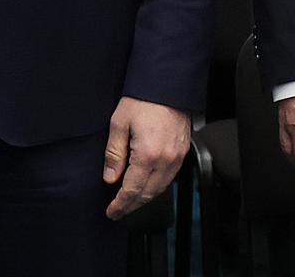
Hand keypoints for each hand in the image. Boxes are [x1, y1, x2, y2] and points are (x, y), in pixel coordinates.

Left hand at [102, 98, 191, 218]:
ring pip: (161, 188)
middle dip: (132, 205)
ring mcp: (177, 156)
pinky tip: (148, 184)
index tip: (112, 212)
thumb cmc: (144, 99)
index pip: (132, 190)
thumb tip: (110, 177)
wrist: (168, 83)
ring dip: (145, 197)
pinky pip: (170, 177)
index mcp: (147, 154)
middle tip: (118, 210)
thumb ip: (114, 154)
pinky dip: (158, 186)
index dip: (120, 204)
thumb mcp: (119, 123)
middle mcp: (166, 159)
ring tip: (131, 200)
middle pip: (148, 194)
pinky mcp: (184, 150)